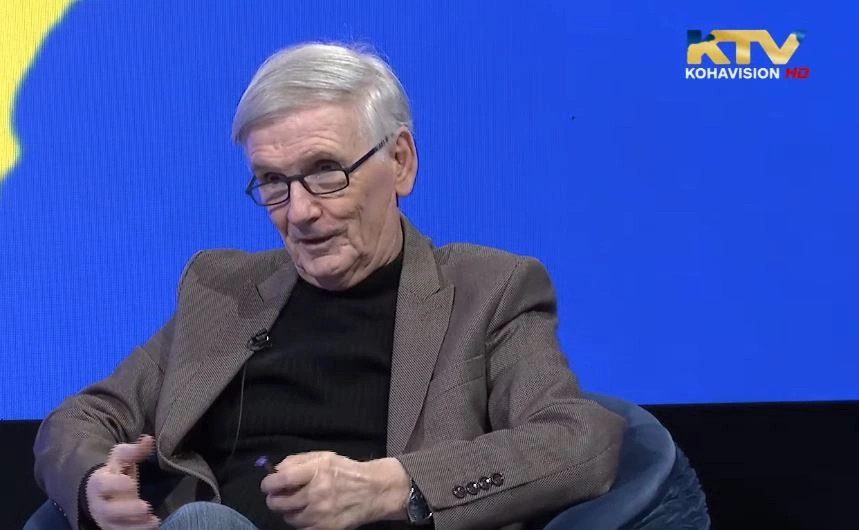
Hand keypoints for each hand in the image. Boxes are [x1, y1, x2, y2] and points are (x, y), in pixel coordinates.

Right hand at [85, 434, 159, 529]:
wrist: (99, 494)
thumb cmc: (113, 473)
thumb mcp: (121, 459)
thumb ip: (134, 451)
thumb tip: (149, 439)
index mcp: (98, 483)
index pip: (102, 485)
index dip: (115, 485)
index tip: (131, 482)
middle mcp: (99, 504)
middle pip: (109, 511)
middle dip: (127, 510)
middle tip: (146, 507)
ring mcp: (105, 519)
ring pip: (116, 526)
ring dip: (135, 525)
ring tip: (153, 521)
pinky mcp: (113, 528)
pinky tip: (153, 525)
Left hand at [260, 451, 410, 529]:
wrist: (374, 490)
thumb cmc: (345, 471)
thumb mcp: (324, 457)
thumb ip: (297, 461)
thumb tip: (274, 471)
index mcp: (317, 470)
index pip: (282, 479)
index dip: (268, 484)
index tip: (268, 485)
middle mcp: (318, 492)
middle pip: (280, 503)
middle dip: (274, 500)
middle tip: (278, 497)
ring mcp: (322, 513)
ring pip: (289, 518)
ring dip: (289, 512)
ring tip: (297, 505)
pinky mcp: (327, 528)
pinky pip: (302, 529)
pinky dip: (301, 523)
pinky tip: (308, 514)